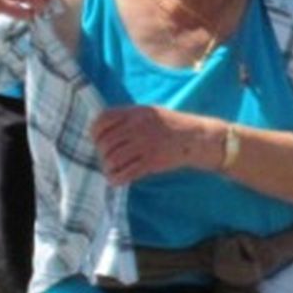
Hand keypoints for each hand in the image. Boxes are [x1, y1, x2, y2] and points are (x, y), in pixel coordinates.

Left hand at [91, 105, 211, 185]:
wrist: (196, 138)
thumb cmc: (172, 125)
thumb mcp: (149, 112)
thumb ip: (128, 118)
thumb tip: (103, 131)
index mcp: (135, 113)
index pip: (103, 120)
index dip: (95, 132)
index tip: (97, 140)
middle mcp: (138, 127)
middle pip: (105, 142)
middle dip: (102, 154)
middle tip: (106, 159)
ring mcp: (145, 144)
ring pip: (113, 159)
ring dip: (108, 168)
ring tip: (110, 170)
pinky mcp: (152, 161)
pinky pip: (126, 172)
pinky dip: (117, 178)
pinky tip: (116, 180)